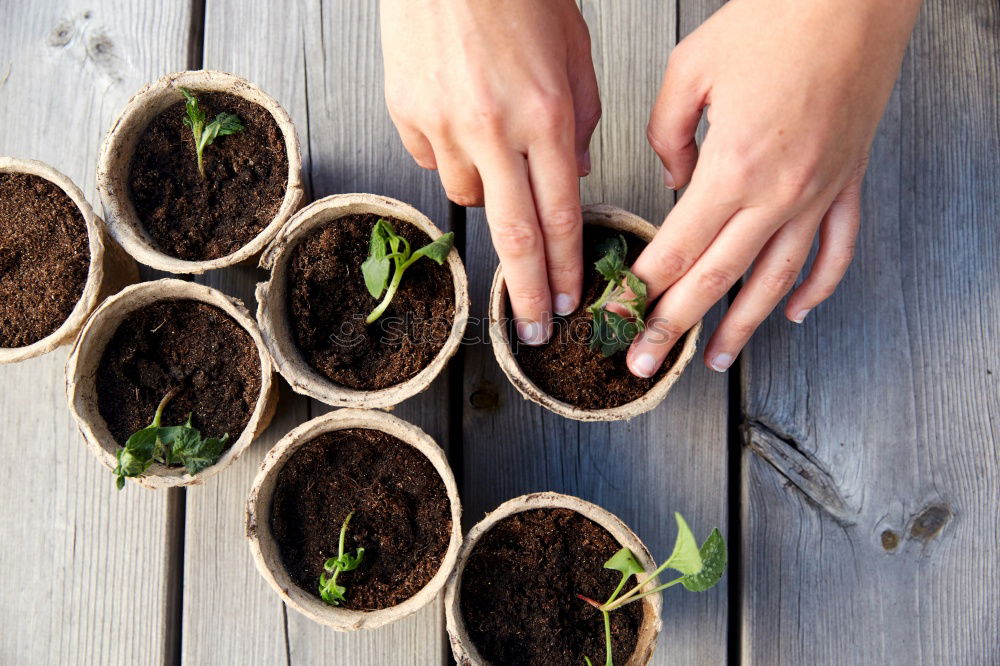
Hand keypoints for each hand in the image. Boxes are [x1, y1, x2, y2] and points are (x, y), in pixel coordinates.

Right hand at [380, 0, 600, 343]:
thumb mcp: (575, 55)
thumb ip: (580, 123)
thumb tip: (572, 178)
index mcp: (548, 115)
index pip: (560, 216)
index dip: (564, 269)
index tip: (568, 304)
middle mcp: (495, 129)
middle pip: (514, 234)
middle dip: (527, 291)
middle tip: (535, 328)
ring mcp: (444, 125)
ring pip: (467, 195)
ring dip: (487, 187)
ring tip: (493, 141)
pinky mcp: (406, 114)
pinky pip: (431, 157)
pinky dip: (450, 150)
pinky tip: (458, 112)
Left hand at [627, 0, 920, 376]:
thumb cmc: (775, 20)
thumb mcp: (691, 69)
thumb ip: (667, 135)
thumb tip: (672, 179)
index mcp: (733, 165)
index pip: (676, 249)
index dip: (641, 291)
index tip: (616, 318)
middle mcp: (778, 192)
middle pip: (717, 278)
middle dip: (673, 327)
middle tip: (643, 363)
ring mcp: (819, 192)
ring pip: (776, 280)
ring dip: (742, 327)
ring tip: (714, 359)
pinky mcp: (847, 181)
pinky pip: (836, 250)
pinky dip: (816, 288)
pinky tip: (793, 313)